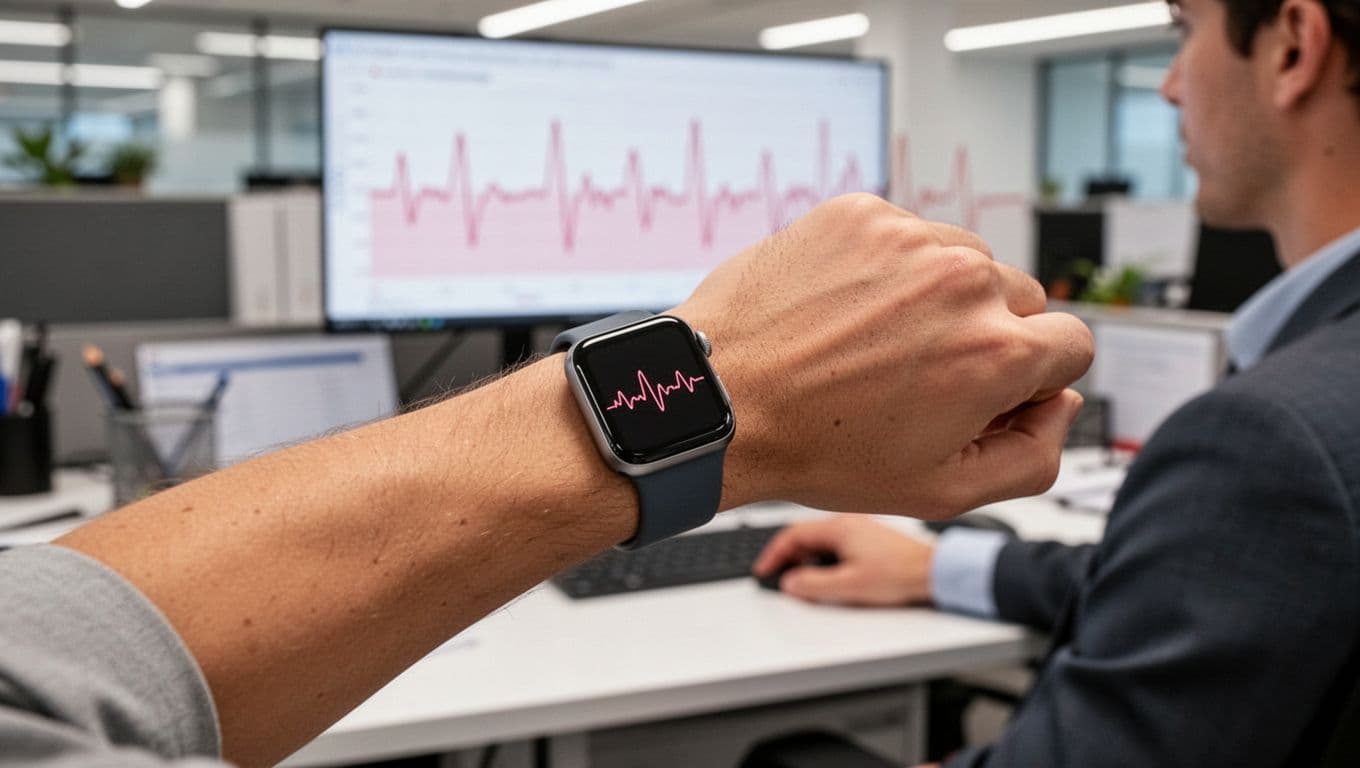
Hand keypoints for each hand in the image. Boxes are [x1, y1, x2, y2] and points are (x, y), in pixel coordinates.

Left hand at [674, 193, 1090, 518]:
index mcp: (997, 352)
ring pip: (965, 262)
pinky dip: (886, 268)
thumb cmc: (819, 450)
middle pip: (1020, 299)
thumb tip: (1062, 401)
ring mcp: (910, 239)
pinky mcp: (861, 214)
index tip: (983, 391)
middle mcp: (964, 282)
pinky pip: (905, 236)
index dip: (1031, 378)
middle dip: (987, 335)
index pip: (1072, 344)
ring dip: (939, 297)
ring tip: (874, 344)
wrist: (719, 400)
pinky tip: (844, 312)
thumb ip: (1034, 455)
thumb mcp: (942, 492)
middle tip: (919, 375)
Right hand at [752, 516, 935, 605]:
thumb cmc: (900, 573)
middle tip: (778, 577)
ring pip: (819, 541)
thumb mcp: (849, 585)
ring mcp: (858, 530)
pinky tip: (825, 575)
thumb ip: (814, 585)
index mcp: (839, 527)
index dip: (774, 554)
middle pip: (804, 536)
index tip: (765, 570)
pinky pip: (834, 545)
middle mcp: (847, 523)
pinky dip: (821, 559)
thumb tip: (791, 583)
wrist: (933, 572)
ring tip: (800, 580)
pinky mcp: (867, 540)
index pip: (793, 535)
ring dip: (805, 559)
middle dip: (787, 557)